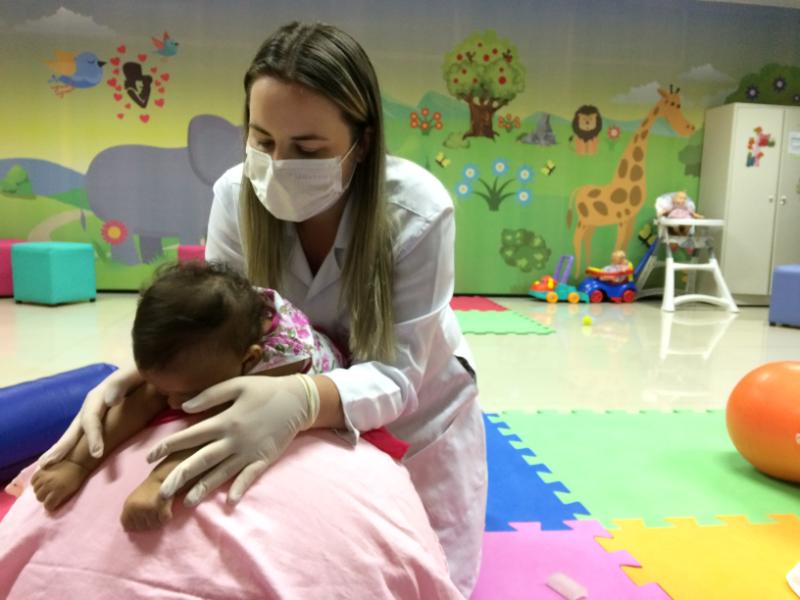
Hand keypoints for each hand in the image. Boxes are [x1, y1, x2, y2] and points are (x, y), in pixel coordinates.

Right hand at [31, 460, 89, 511]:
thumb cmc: (75, 478)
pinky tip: (41, 483)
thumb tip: (52, 507)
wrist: (76, 462)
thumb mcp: (71, 491)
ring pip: (35, 490)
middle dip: (44, 499)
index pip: (47, 504)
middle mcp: (48, 484)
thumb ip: (60, 499)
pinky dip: (35, 483)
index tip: (51, 506)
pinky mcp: (41, 470)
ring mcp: (44, 477)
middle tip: (49, 496)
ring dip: (39, 491)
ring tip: (45, 489)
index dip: (49, 507)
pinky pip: (33, 480)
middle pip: (39, 497)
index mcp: (58, 490)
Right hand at [38, 362, 143, 466]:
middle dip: (61, 445)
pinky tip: (67, 456)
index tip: (96, 454)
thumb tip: (109, 401)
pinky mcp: (101, 416)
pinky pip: (85, 432)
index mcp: (100, 394)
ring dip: (63, 447)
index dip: (93, 436)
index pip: (91, 418)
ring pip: (76, 430)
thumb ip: (122, 382)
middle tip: (45, 464)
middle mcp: (93, 403)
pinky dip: (75, 445)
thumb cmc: (142, 370)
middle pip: (75, 426)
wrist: (147, 369)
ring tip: (46, 464)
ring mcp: (95, 410)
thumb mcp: (136, 371)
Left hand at [121, 478, 173, 530]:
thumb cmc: (145, 491)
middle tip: (151, 516)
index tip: (140, 522)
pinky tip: (165, 511)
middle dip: (147, 524)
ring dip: (157, 521)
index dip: (133, 526)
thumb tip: (126, 530)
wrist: (159, 479)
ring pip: (153, 526)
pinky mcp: (162, 508)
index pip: (127, 525)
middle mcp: (138, 509)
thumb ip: (128, 514)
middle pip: (141, 527)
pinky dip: (166, 518)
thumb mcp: (132, 500)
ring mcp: (150, 509)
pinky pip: (164, 520)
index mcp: (128, 507)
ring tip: (159, 512)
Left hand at [146, 374, 319, 505]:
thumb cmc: (266, 390)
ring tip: (187, 503)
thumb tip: (183, 408)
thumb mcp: (238, 385)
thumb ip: (210, 395)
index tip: (149, 457)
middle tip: (161, 493)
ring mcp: (249, 452)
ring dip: (204, 488)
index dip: (168, 446)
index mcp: (225, 421)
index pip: (190, 436)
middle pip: (202, 461)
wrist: (299, 400)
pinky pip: (250, 477)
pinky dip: (240, 488)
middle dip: (180, 477)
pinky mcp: (264, 460)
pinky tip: (229, 502)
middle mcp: (234, 440)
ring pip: (222, 473)